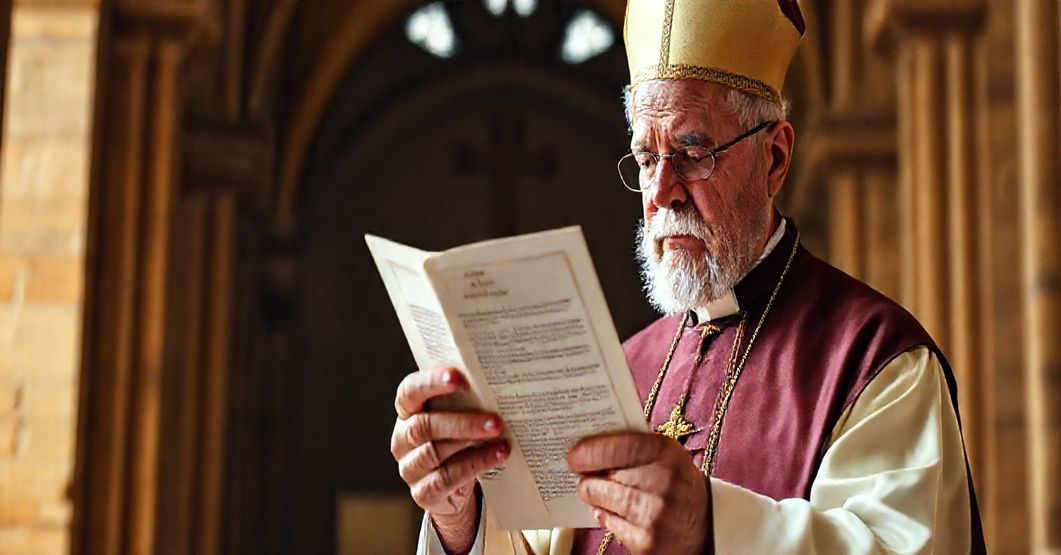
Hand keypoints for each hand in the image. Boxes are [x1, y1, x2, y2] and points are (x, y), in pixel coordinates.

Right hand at [391, 366, 509, 552]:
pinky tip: (497, 457)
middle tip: (495, 420)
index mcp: (408, 412)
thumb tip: (495, 381)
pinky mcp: (423, 493)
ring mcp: (410, 468)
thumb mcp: (459, 416)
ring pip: (436, 453)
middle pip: (425, 426)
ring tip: (501, 439)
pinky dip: (475, 465)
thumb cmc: (459, 438)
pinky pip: (446, 478)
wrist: (455, 487)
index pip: (410, 391)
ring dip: (472, 446)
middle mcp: (402, 439)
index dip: (431, 383)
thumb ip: (466, 400)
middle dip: (462, 422)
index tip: (458, 377)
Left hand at [568, 432, 711, 554]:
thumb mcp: (663, 455)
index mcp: (666, 452)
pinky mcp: (647, 542)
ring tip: (599, 492)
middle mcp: (664, 482)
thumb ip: (630, 445)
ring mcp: (655, 515)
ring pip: (600, 501)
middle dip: (589, 477)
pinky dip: (608, 518)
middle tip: (584, 475)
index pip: (620, 446)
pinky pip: (609, 524)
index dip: (591, 451)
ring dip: (595, 496)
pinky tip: (619, 513)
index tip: (573, 455)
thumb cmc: (674, 481)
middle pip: (603, 477)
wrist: (705, 522)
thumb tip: (585, 445)